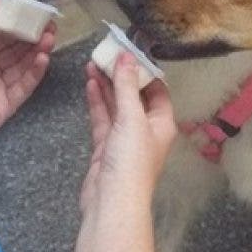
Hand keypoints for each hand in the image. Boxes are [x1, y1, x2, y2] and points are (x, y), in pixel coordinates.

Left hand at [0, 0, 54, 170]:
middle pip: (14, 50)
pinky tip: (43, 58)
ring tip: (49, 37)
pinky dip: (34, 72)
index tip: (32, 11)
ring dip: (36, 51)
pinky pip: (24, 86)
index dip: (15, 23)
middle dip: (31, 36)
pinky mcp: (6, 105)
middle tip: (49, 23)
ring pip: (22, 66)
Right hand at [80, 54, 175, 212]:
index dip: (144, 71)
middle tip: (107, 54)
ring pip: (115, 105)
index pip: (157, 89)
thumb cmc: (131, 161)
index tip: (130, 51)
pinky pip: (102, 118)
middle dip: (121, 75)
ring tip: (93, 63)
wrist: (111, 200)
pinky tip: (90, 84)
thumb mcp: (131, 118)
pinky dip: (96, 101)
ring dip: (106, 85)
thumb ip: (126, 86)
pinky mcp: (105, 146)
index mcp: (162, 123)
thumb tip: (127, 57)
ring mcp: (124, 138)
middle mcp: (145, 129)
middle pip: (134, 95)